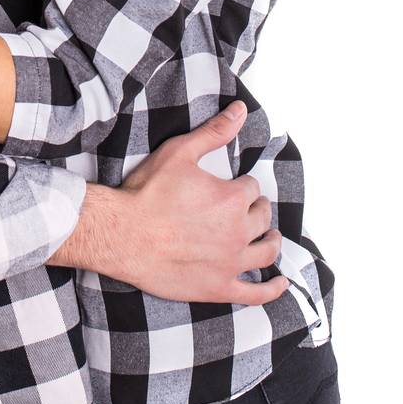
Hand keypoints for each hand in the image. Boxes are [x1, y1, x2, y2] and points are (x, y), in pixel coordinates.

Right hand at [72, 103, 288, 305]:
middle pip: (261, 218)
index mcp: (232, 199)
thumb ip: (215, 132)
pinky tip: (280, 283)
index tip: (234, 187)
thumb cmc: (148, 192)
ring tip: (270, 238)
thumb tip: (241, 110)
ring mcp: (231, 263)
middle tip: (249, 209)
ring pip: (265, 252)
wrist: (122, 234)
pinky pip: (255, 293)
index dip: (243, 186)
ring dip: (271, 242)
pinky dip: (272, 289)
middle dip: (257, 211)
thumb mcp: (180, 152)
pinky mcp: (219, 288)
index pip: (252, 189)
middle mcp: (238, 231)